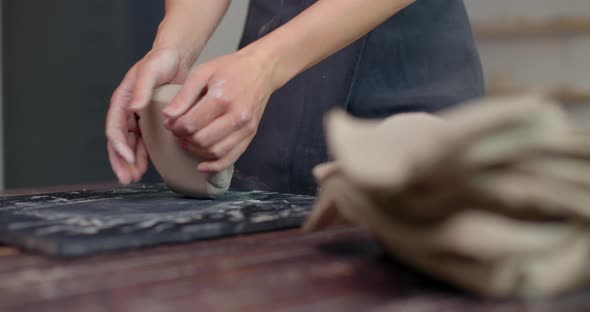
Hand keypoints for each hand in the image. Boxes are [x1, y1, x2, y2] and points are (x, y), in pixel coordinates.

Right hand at [105, 48, 192, 183]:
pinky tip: (146, 168)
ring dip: (131, 162)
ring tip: (134, 178)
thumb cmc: (161, 61)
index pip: (115, 127)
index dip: (119, 145)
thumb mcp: (151, 71)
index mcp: (122, 100)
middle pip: (118, 141)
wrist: (176, 57)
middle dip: (120, 161)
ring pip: (130, 145)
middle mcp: (127, 111)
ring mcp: (138, 118)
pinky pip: (143, 143)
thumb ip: (141, 89)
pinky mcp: (151, 122)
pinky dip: (143, 156)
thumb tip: (133, 107)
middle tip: (126, 178)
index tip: (128, 158)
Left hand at [163, 50, 275, 172]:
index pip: (191, 123)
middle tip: (176, 131)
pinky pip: (232, 158)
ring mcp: (246, 128)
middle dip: (184, 138)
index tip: (169, 122)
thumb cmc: (231, 68)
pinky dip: (215, 166)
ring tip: (187, 141)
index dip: (175, 126)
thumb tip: (167, 116)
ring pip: (216, 152)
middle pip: (203, 140)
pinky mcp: (251, 135)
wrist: (261, 69)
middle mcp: (237, 116)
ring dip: (196, 151)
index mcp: (222, 98)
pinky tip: (202, 166)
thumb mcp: (203, 71)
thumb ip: (184, 94)